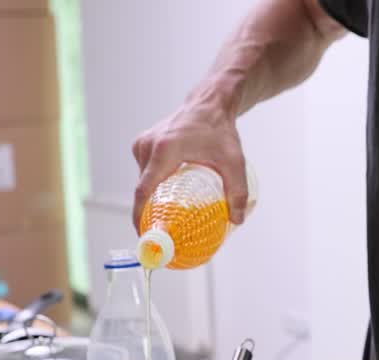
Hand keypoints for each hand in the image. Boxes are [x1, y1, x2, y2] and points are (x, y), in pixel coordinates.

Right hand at [131, 98, 248, 229]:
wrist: (209, 103)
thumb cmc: (220, 129)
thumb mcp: (233, 161)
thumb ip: (238, 191)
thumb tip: (237, 219)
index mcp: (164, 151)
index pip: (143, 191)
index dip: (140, 217)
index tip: (145, 236)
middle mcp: (148, 146)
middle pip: (143, 189)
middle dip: (149, 213)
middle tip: (164, 233)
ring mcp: (143, 144)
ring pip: (143, 181)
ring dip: (151, 199)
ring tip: (167, 217)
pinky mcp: (143, 144)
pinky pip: (144, 172)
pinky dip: (152, 186)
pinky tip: (166, 196)